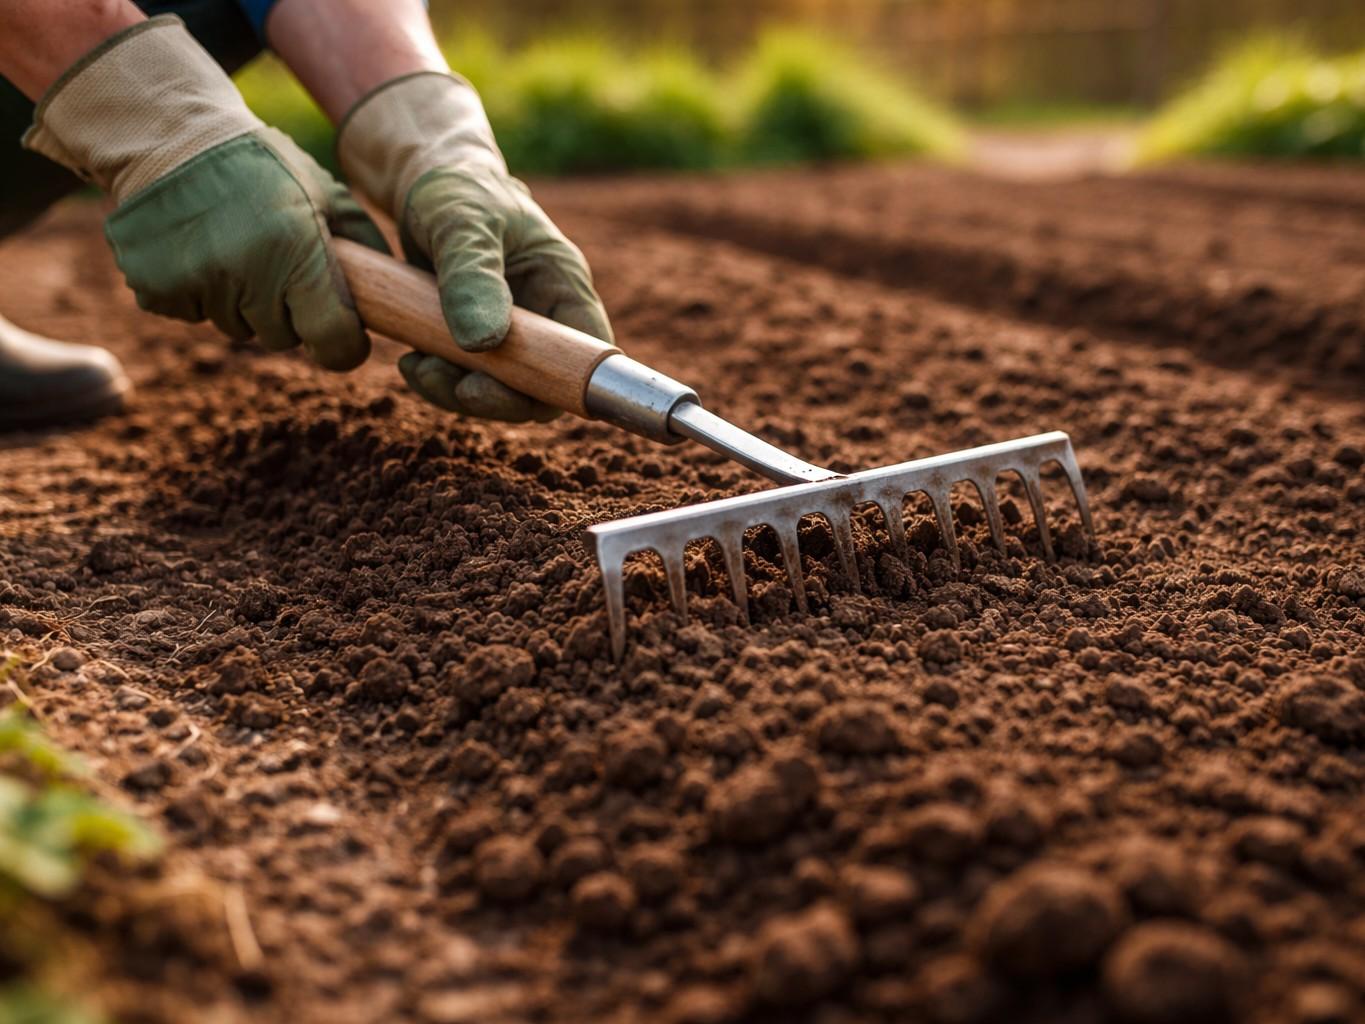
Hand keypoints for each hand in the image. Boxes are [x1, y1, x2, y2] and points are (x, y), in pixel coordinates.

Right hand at [24, 16, 387, 370]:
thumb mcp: (325, 192)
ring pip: (237, 328)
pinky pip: (192, 315)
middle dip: (287, 313)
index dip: (343, 345)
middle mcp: (245, 271)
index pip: (333, 340)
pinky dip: (197, 292)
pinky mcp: (152, 288)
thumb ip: (365, 245)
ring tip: (232, 244)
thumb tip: (400, 293)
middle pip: (283, 338)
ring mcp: (195, 282)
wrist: (167, 135)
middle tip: (274, 260)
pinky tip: (195, 247)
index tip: (342, 333)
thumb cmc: (262, 164)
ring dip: (241, 301)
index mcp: (295, 249)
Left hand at [338, 72, 612, 420]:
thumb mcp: (462, 222)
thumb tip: (484, 342)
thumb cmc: (454, 188)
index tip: (506, 390)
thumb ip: (473, 277)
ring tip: (416, 368)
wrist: (422, 180)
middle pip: (542, 385)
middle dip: (496, 397)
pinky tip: (410, 361)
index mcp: (562, 283)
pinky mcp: (476, 338)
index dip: (561, 384)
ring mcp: (511, 330)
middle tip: (450, 385)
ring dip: (458, 392)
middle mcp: (544, 313)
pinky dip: (439, 379)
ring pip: (501, 389)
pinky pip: (467, 377)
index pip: (586, 354)